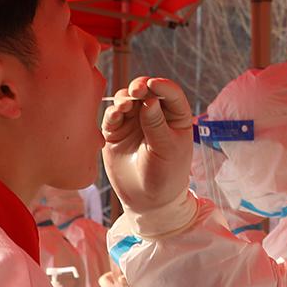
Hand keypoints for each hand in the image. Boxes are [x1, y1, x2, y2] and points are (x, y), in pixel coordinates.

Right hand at [101, 76, 196, 231]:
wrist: (148, 201)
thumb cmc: (166, 175)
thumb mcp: (166, 150)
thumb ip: (156, 125)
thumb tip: (149, 100)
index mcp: (175, 117)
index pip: (170, 94)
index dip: (162, 86)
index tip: (153, 85)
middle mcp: (154, 115)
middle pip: (145, 92)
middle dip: (140, 87)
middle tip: (136, 91)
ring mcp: (133, 122)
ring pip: (126, 100)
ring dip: (124, 98)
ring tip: (124, 105)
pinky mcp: (115, 132)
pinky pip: (111, 116)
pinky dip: (112, 112)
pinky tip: (115, 116)